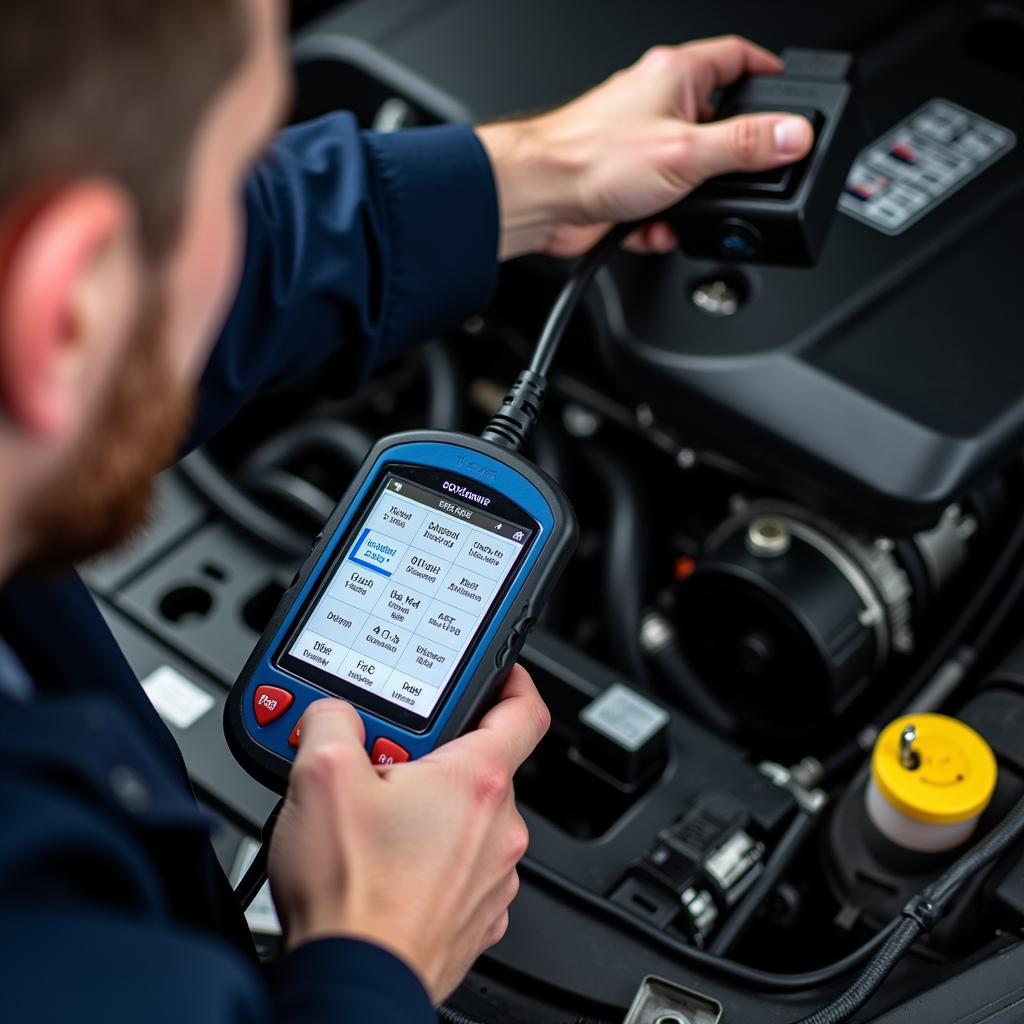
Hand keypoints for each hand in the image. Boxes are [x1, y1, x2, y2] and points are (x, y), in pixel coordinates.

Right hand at [266, 665, 549, 1002]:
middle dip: (436, 756)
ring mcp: (494, 877)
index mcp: (476, 782)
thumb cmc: (351, 896)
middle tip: (384, 764)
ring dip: (432, 809)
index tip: (500, 672)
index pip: (525, 709)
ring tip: (376, 821)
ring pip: (470, 819)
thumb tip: (333, 711)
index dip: (514, 679)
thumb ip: (331, 720)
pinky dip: (434, 857)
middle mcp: (500, 829)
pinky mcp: (477, 916)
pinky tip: (389, 864)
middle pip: (482, 766)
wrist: (353, 982)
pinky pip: (463, 867)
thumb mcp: (320, 776)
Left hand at [477, 36, 814, 258]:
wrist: (539, 200)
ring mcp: (638, 148)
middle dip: (729, 163)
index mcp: (674, 76)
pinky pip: (661, 207)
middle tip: (745, 180)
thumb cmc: (591, 159)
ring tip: (686, 213)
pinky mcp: (624, 188)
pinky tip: (655, 229)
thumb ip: (745, 146)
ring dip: (692, 204)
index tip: (794, 95)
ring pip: (688, 176)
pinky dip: (662, 224)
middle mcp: (655, 105)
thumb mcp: (687, 153)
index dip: (769, 74)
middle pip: (716, 126)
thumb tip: (793, 136)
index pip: (736, 58)